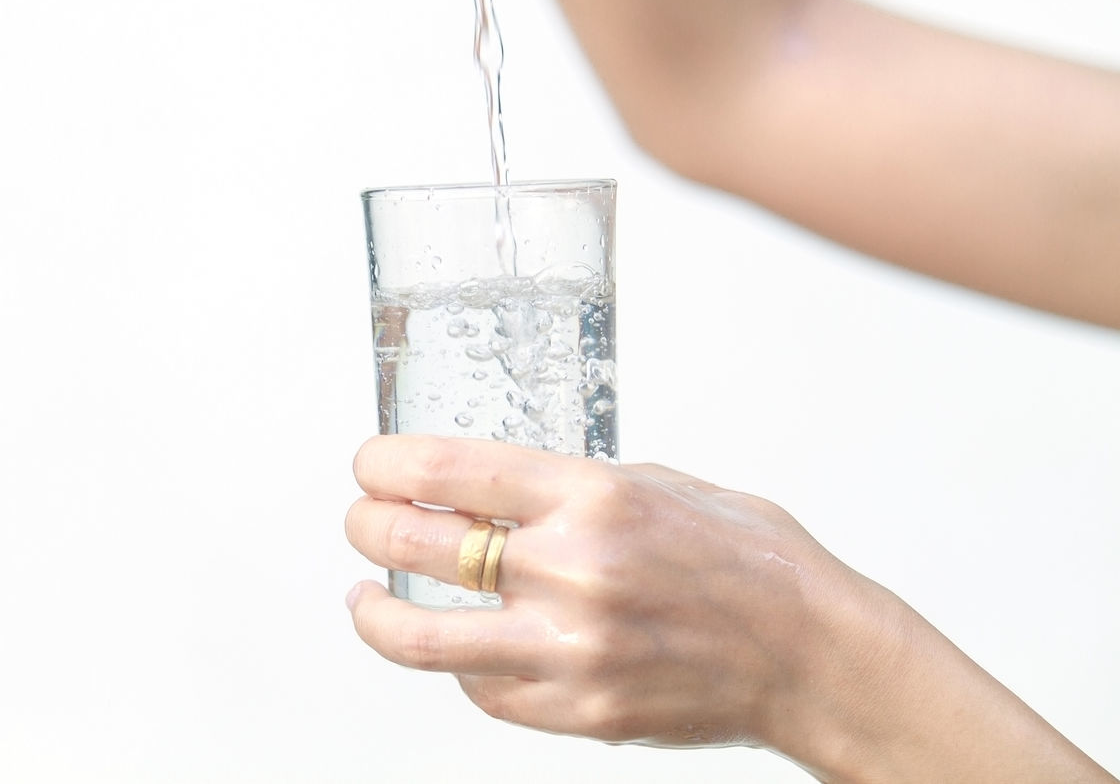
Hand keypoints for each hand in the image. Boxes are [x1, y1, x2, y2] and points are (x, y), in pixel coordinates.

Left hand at [344, 435, 1116, 781]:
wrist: (813, 652)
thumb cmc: (749, 559)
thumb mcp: (660, 484)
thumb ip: (570, 488)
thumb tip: (490, 492)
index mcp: (594, 496)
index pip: (450, 470)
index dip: (386, 464)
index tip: (369, 465)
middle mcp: (574, 570)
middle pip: (419, 545)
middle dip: (368, 526)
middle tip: (362, 520)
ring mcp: (572, 649)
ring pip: (424, 640)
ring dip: (375, 613)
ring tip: (362, 597)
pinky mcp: (579, 710)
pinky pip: (483, 691)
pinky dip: (459, 665)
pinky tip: (458, 644)